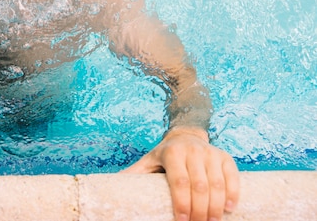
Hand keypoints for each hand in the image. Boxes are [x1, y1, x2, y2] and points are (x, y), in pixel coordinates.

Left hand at [122, 127, 239, 220]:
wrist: (186, 135)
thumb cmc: (165, 155)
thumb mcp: (148, 161)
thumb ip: (134, 174)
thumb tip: (112, 188)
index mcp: (172, 153)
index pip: (179, 181)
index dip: (181, 203)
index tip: (181, 220)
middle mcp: (193, 151)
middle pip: (199, 186)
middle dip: (199, 210)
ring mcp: (211, 153)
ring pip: (217, 184)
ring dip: (216, 207)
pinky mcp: (226, 157)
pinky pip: (233, 177)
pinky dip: (233, 195)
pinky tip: (229, 210)